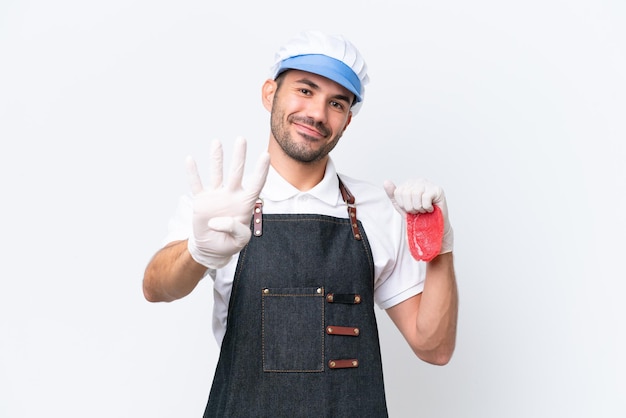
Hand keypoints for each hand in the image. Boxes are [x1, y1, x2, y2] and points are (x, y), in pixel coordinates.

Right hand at [187, 137, 269, 267]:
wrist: (213, 247)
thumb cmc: (231, 242)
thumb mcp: (240, 240)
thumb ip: (235, 230)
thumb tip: (218, 220)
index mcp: (245, 203)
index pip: (256, 184)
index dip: (261, 171)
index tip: (266, 155)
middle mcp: (231, 195)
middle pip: (236, 172)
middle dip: (239, 156)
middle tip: (241, 139)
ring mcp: (216, 195)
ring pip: (217, 173)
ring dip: (216, 158)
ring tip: (216, 142)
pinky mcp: (202, 200)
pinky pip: (196, 185)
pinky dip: (192, 174)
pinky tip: (190, 160)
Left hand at [384, 178, 453, 254]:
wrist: (431, 227)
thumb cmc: (417, 215)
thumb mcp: (401, 206)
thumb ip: (392, 194)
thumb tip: (386, 182)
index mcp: (408, 184)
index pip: (398, 192)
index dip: (403, 205)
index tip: (409, 209)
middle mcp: (418, 181)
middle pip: (406, 193)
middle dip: (411, 207)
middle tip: (418, 211)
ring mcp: (428, 184)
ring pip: (416, 194)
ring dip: (419, 207)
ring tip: (423, 210)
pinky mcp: (437, 189)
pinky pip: (426, 198)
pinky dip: (427, 207)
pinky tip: (430, 209)